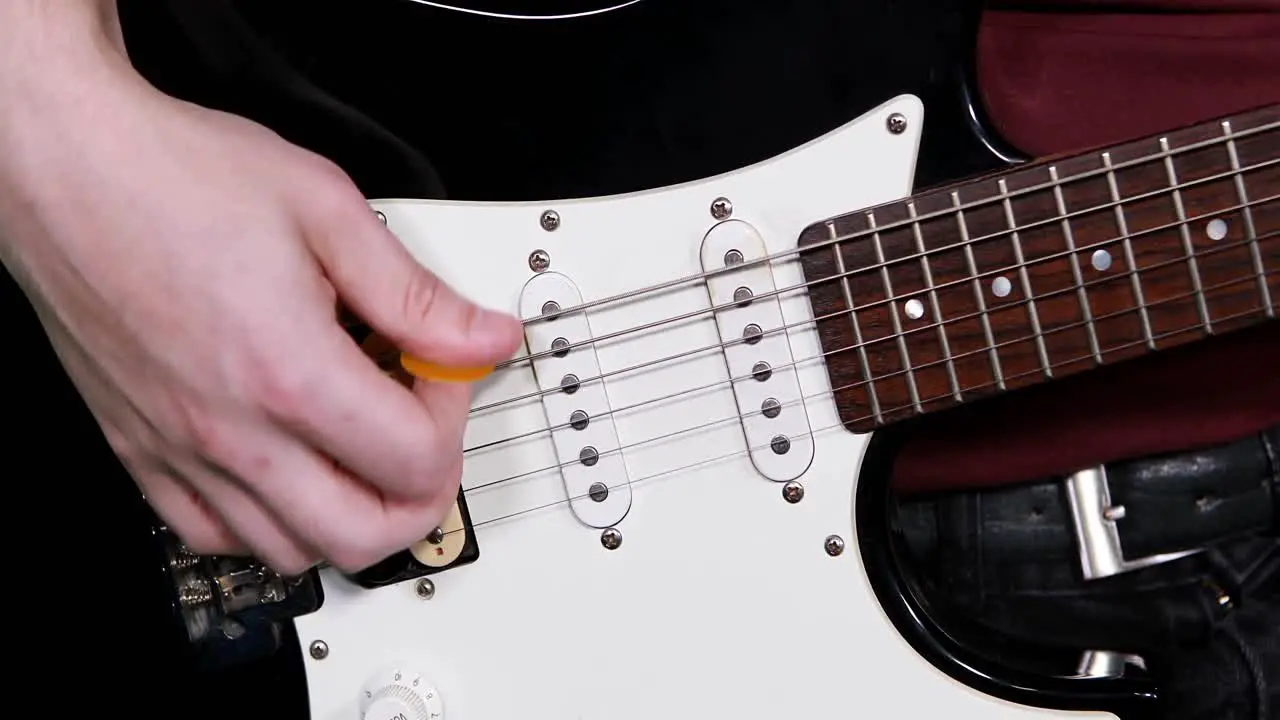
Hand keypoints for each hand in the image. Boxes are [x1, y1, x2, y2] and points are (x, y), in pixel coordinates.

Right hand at [0, 39, 521, 574]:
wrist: (65, 167)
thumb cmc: (174, 177)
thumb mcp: (326, 211)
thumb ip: (415, 293)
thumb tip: (483, 338)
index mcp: (290, 374)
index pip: (415, 462)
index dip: (452, 419)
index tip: (440, 373)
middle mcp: (232, 431)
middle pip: (364, 536)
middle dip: (421, 495)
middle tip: (423, 433)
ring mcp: (181, 451)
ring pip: (291, 551)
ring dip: (349, 514)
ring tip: (356, 444)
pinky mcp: (139, 452)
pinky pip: (212, 537)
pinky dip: (266, 524)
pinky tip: (285, 467)